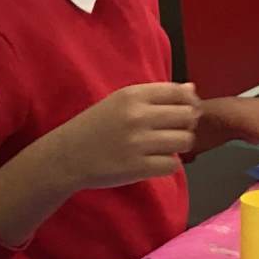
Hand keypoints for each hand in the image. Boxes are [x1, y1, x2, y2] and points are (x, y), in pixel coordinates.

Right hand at [46, 81, 200, 191]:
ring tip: (163, 148)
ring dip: (179, 146)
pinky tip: (154, 162)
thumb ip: (155, 95)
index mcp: (133, 95)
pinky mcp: (138, 168)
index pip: (179, 93)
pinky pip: (173, 164)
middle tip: (173, 132)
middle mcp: (138, 116)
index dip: (189, 103)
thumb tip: (191, 90)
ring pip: (185, 141)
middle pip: (187, 116)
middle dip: (186, 125)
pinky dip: (168, 164)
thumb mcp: (120, 101)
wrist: (67, 156)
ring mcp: (138, 143)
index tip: (184, 112)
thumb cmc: (95, 127)